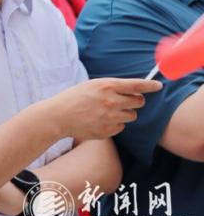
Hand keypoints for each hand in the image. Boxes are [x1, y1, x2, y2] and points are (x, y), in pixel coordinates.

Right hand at [46, 77, 161, 140]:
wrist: (58, 116)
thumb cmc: (74, 97)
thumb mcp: (92, 85)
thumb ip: (112, 87)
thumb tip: (135, 90)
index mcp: (106, 86)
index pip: (137, 85)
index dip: (150, 86)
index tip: (158, 86)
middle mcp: (111, 101)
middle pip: (139, 102)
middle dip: (135, 101)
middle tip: (125, 100)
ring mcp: (110, 117)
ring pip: (132, 116)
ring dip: (124, 113)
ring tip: (107, 111)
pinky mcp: (108, 130)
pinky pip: (121, 127)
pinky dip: (115, 124)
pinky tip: (100, 120)